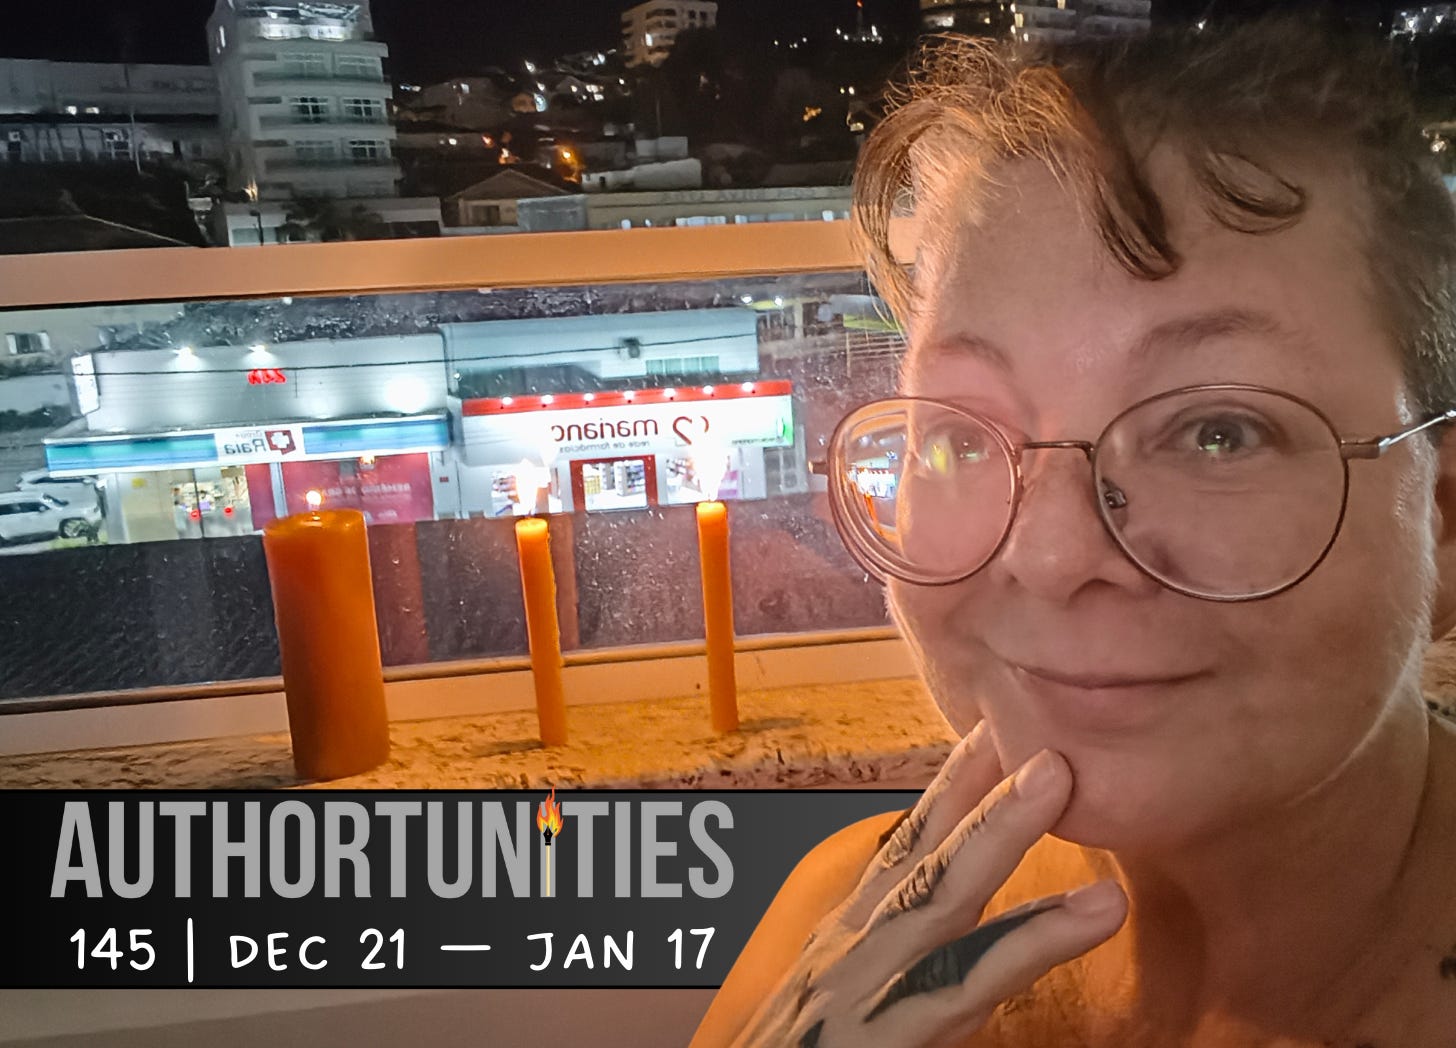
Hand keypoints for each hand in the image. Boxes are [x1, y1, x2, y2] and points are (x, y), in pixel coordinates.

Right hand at [730, 724, 1127, 1046]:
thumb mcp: (829, 1005)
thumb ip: (880, 967)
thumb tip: (935, 941)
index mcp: (843, 941)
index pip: (900, 851)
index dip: (946, 791)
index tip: (987, 732)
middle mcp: (850, 951)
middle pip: (921, 855)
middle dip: (978, 788)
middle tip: (1041, 736)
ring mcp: (863, 988)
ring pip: (940, 896)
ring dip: (1002, 831)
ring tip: (1060, 780)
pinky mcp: (884, 1036)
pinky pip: (968, 982)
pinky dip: (1033, 941)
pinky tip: (1095, 911)